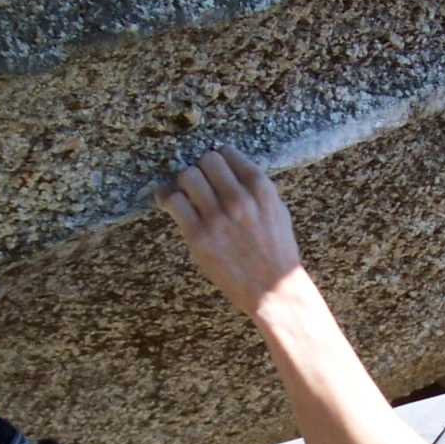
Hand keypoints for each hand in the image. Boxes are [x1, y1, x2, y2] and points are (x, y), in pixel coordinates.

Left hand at [158, 148, 304, 316]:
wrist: (273, 290)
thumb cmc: (276, 252)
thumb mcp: (278, 211)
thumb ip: (258, 189)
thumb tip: (234, 169)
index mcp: (260, 189)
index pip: (228, 153)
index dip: (219, 160)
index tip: (214, 170)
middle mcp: (239, 198)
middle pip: (206, 160)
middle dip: (201, 169)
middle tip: (200, 183)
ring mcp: (217, 217)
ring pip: (187, 176)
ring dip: (184, 183)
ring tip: (186, 193)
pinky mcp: (198, 236)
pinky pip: (173, 202)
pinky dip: (166, 197)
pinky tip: (167, 200)